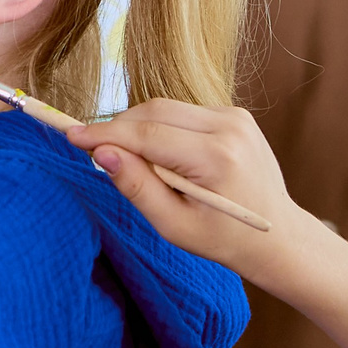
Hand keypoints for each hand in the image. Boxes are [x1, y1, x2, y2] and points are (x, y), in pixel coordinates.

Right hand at [72, 100, 347, 347]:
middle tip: (98, 154)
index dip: (104, 133)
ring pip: (166, 108)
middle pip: (153, 112)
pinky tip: (168, 160)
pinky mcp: (235, 114)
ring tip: (140, 166)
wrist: (277, 235)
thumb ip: (136, 187)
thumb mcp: (173, 226)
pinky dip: (164, 130)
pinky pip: (183, 113)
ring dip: (141, 129)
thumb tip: (101, 153)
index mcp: (216, 158)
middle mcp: (228, 128)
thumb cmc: (223, 239)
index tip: (71, 136)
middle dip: (120, 129)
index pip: (146, 133)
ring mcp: (235, 117)